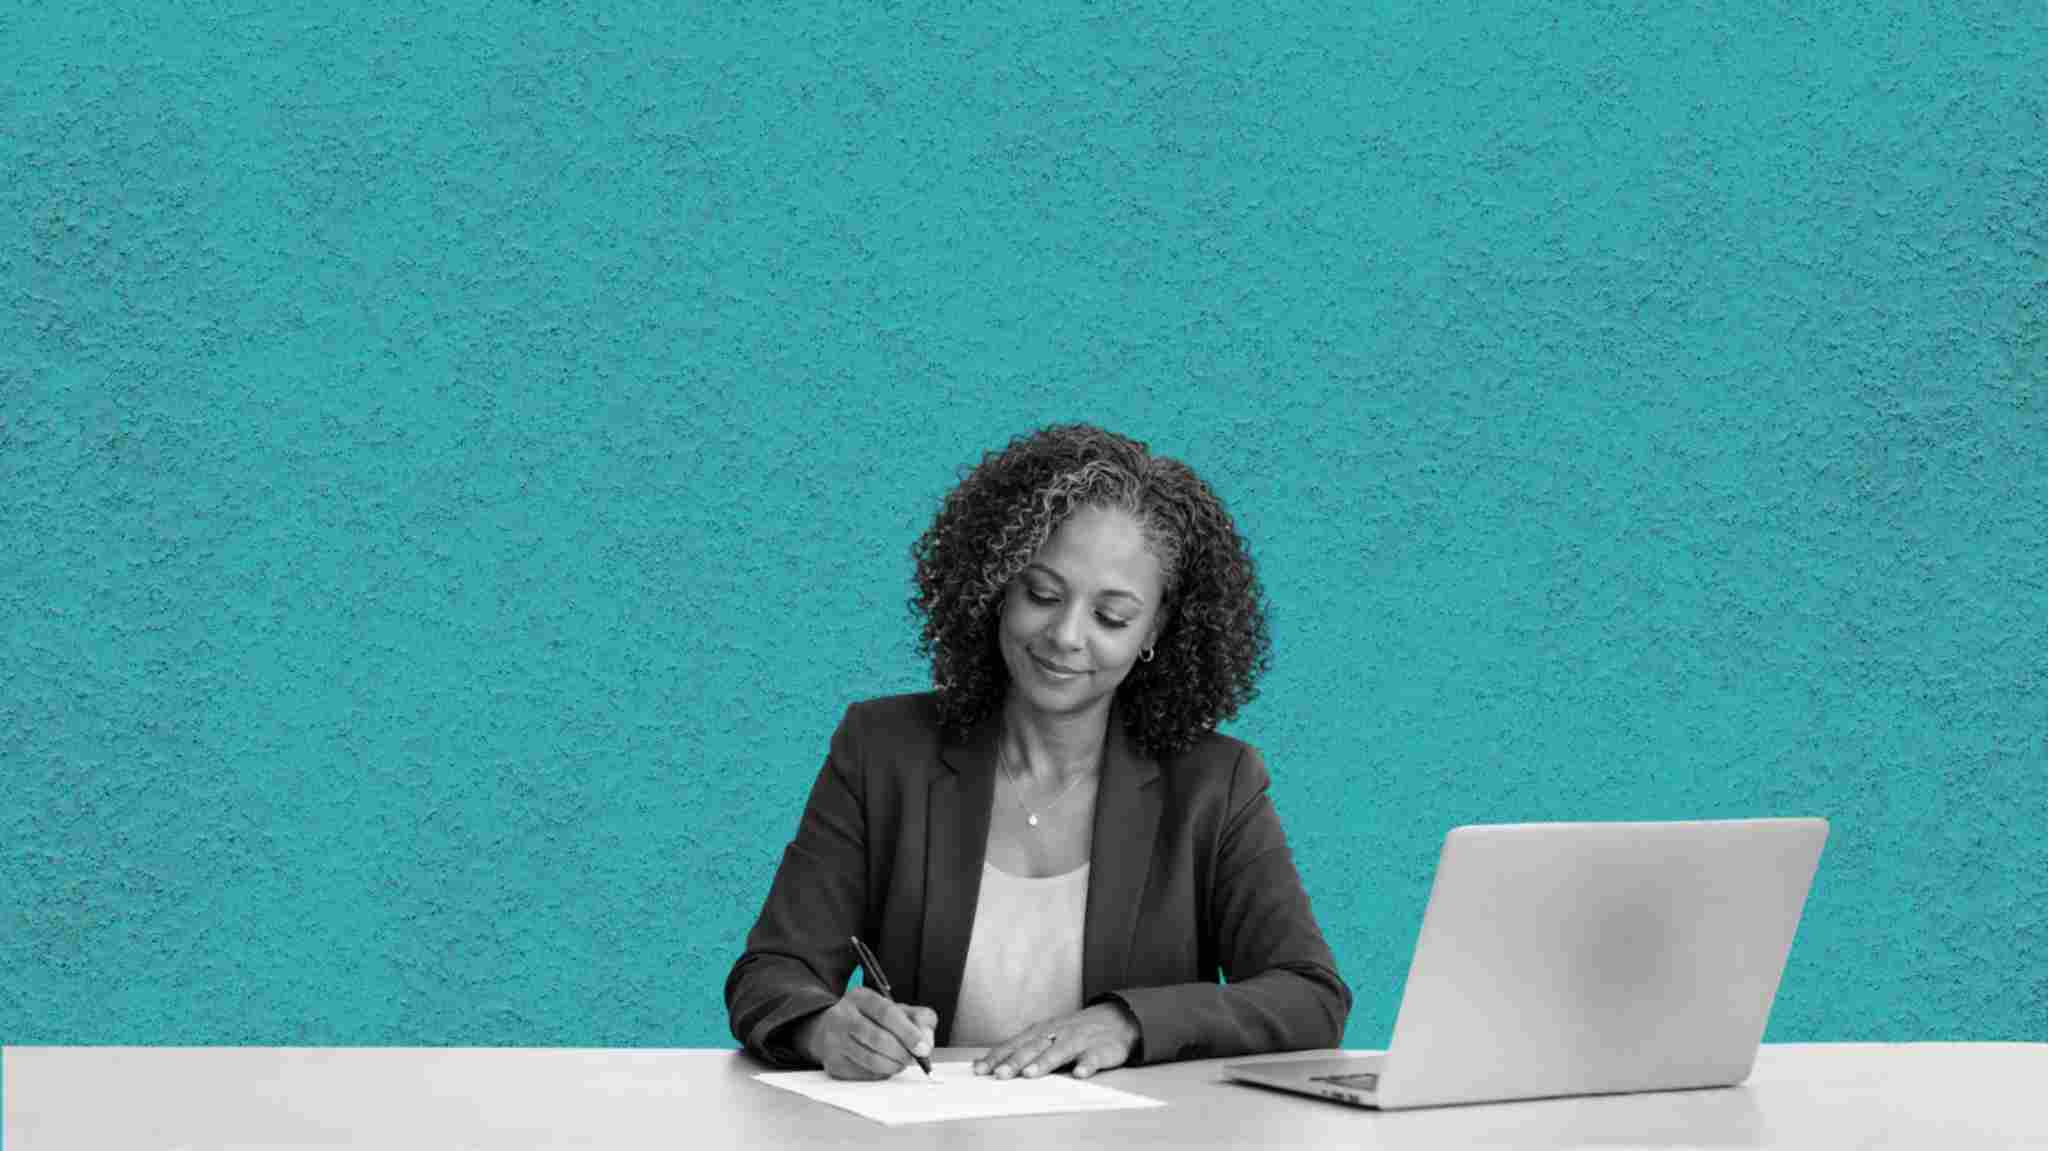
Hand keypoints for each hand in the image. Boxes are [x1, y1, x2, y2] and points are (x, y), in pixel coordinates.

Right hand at [795, 987, 937, 1080]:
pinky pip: (863, 1074)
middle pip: (878, 1038)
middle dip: (902, 1052)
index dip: (908, 1032)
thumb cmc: (870, 1019)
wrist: (830, 1029)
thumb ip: (917, 1018)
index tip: (923, 1048)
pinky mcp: (833, 1063)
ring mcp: (834, 1040)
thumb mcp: (894, 1009)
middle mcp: (842, 1016)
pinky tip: (883, 1066)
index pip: (886, 1013)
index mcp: (860, 997)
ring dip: (893, 1065)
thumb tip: (926, 1040)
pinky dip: (880, 1073)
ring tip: (901, 1062)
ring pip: (870, 1059)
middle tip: (914, 1058)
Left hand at [972, 1002, 1138, 1079]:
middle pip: (1034, 1048)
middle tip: (999, 1074)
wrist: (1115, 1019)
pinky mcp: (1101, 1050)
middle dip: (1015, 1061)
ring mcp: (1079, 1041)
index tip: (980, 1069)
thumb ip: (1021, 1050)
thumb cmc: (1072, 1032)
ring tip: (1030, 1073)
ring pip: (1060, 1051)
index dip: (997, 1056)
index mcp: (1041, 1032)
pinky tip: (1080, 1074)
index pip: (1015, 1044)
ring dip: (1045, 1062)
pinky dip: (1087, 1065)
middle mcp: (1057, 1034)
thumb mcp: (1046, 1036)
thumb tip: (987, 1064)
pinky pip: (1094, 1058)